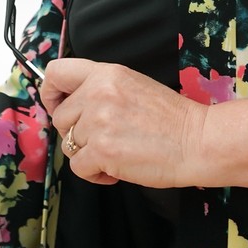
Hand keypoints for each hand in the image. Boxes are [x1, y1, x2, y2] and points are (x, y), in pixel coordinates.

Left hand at [42, 58, 205, 187]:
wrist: (198, 140)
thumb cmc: (171, 118)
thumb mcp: (133, 85)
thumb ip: (101, 89)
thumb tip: (72, 106)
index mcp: (105, 74)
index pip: (56, 72)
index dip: (50, 93)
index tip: (58, 105)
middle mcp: (97, 93)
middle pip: (60, 117)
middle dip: (76, 133)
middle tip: (103, 140)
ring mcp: (98, 122)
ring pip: (69, 145)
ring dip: (88, 155)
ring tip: (115, 155)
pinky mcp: (103, 151)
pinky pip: (79, 167)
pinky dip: (95, 174)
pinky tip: (116, 171)